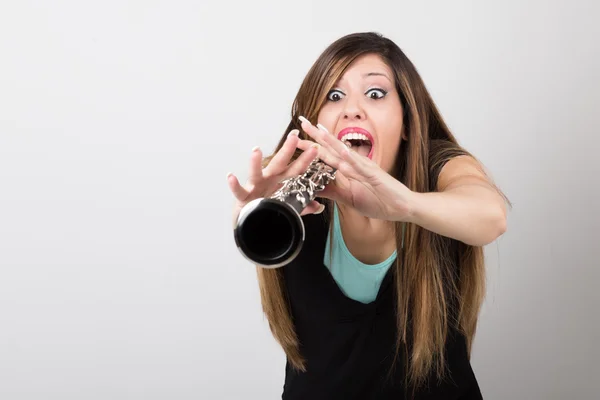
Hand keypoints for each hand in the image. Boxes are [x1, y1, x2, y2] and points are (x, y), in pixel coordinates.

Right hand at [227, 129, 325, 227]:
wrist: (251, 222)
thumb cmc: (269, 209)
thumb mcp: (287, 209)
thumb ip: (303, 207)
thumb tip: (318, 206)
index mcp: (282, 182)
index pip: (296, 169)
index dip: (306, 160)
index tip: (316, 147)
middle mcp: (269, 180)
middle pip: (279, 163)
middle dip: (287, 150)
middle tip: (294, 136)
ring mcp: (256, 187)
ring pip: (256, 173)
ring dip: (255, 162)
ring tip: (256, 150)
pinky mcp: (244, 198)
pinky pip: (239, 191)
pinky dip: (234, 184)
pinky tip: (231, 177)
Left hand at [296, 116, 413, 220]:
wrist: (403, 207)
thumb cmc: (380, 201)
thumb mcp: (349, 199)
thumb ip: (332, 191)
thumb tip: (314, 188)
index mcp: (349, 168)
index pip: (327, 155)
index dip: (312, 145)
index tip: (297, 138)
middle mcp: (356, 164)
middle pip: (332, 147)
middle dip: (316, 135)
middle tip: (302, 122)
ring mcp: (365, 168)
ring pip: (344, 152)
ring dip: (330, 141)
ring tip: (317, 129)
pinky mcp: (374, 175)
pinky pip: (360, 166)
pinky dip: (350, 158)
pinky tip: (340, 150)